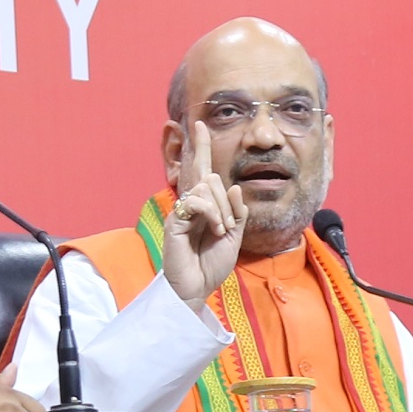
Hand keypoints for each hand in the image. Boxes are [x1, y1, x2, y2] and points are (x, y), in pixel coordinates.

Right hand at [157, 129, 246, 306]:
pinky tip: (213, 231)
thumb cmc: (212, 265)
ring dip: (221, 211)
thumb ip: (236, 213)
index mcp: (206, 205)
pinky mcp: (176, 219)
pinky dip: (212, 215)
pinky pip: (198, 201)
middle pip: (209, 176)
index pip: (203, 170)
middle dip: (226, 201)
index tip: (200, 124)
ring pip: (207, 187)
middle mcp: (192, 203)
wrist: (197, 288)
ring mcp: (182, 210)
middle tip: (226, 228)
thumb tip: (233, 188)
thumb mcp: (234, 237)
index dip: (201, 146)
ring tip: (219, 232)